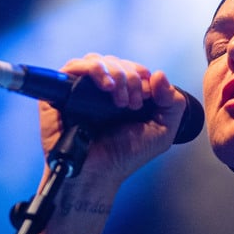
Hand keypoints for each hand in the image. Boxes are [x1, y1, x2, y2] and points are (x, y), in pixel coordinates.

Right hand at [39, 53, 186, 189]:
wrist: (98, 173)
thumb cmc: (125, 156)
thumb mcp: (162, 131)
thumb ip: (173, 103)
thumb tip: (160, 75)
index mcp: (122, 95)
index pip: (131, 67)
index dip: (141, 74)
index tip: (145, 96)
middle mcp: (100, 91)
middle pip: (114, 62)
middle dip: (130, 77)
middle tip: (132, 104)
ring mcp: (80, 91)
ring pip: (95, 60)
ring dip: (114, 73)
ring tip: (120, 99)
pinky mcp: (60, 94)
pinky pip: (72, 67)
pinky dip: (92, 69)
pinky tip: (106, 86)